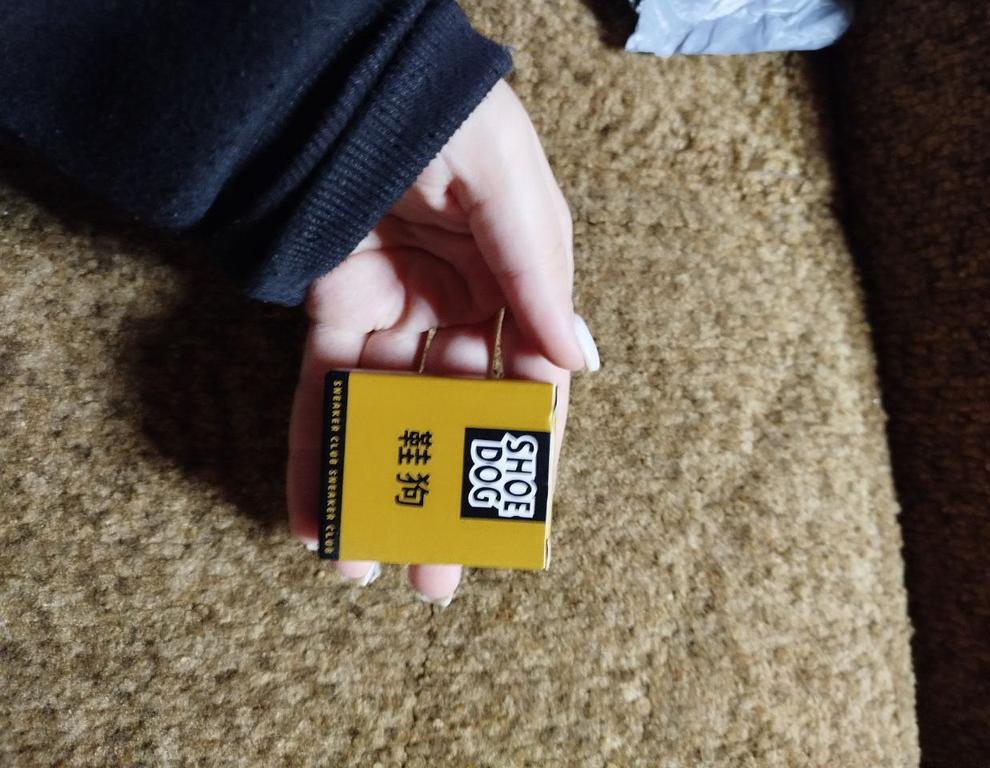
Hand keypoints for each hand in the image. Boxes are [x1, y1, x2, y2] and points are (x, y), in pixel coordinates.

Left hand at [286, 80, 599, 603]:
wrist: (362, 75)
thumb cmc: (454, 118)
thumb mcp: (513, 195)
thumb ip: (539, 280)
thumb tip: (577, 364)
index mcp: (515, 288)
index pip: (524, 388)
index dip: (517, 455)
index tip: (512, 521)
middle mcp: (455, 309)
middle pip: (451, 421)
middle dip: (440, 499)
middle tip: (437, 577)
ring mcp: (391, 311)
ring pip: (383, 418)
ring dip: (370, 492)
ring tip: (362, 567)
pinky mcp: (330, 307)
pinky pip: (320, 390)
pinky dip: (314, 448)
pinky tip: (312, 511)